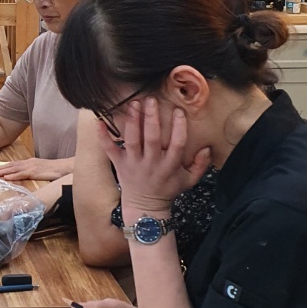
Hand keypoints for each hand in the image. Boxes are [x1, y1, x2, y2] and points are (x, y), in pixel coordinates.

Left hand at [0, 158, 62, 181]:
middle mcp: (29, 163)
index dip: (6, 166)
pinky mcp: (34, 172)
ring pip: (14, 169)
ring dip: (4, 171)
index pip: (16, 164)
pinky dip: (13, 175)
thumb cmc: (55, 170)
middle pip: (13, 165)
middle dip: (2, 168)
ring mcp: (31, 167)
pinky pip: (22, 174)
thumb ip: (35, 173)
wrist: (64, 167)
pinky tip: (6, 177)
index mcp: (31, 162)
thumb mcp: (42, 171)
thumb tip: (29, 177)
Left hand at [101, 98, 210, 222]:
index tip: (178, 111)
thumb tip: (207, 148)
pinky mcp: (119, 164)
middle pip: (152, 138)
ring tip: (133, 104)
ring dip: (132, 121)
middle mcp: (151, 163)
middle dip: (151, 118)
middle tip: (151, 100)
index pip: (177, 144)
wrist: (146, 207)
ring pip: (132, 140)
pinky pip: (109, 149)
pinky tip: (99, 121)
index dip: (179, 127)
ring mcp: (133, 163)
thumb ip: (200, 165)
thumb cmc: (168, 189)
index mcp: (169, 166)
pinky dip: (103, 136)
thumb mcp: (189, 180)